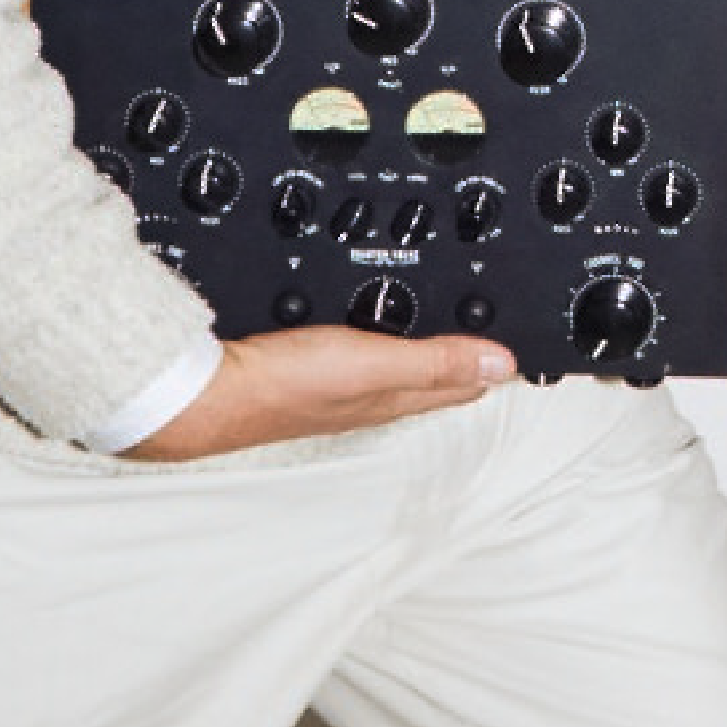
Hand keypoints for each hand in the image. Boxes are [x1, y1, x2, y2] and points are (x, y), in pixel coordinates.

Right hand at [121, 322, 516, 461]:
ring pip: (394, 366)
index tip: (523, 347)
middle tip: (496, 335)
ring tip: (450, 331)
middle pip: (431, 374)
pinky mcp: (304, 371)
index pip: (461, 380)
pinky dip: (375, 341)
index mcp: (394, 396)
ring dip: (423, 349)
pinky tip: (368, 330)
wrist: (204, 393)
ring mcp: (335, 386)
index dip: (494, 363)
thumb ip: (436, 360)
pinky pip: (355, 354)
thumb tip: (504, 364)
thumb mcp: (372, 364)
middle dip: (466, 355)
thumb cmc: (283, 385)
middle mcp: (370, 395)